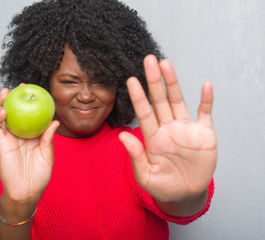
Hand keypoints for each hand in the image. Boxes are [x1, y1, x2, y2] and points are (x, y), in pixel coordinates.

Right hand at [0, 86, 58, 204]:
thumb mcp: (47, 155)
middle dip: (17, 99)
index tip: (38, 92)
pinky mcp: (2, 145)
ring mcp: (10, 139)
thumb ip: (48, 138)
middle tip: (21, 86)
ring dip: (2, 104)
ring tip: (5, 91)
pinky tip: (3, 110)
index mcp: (32, 137)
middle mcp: (20, 135)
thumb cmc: (39, 176)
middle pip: (16, 113)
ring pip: (3, 118)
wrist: (27, 192)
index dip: (33, 105)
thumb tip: (55, 121)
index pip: (32, 117)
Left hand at [119, 55, 216, 202]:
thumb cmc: (163, 186)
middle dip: (154, 80)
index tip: (131, 80)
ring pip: (178, 101)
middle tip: (148, 60)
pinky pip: (205, 113)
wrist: (186, 194)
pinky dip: (206, 100)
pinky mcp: (204, 133)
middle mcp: (168, 128)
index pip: (144, 113)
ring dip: (173, 83)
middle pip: (160, 100)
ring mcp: (186, 129)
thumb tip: (122, 137)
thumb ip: (136, 156)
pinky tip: (205, 86)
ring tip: (166, 64)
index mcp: (153, 137)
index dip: (138, 97)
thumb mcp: (146, 175)